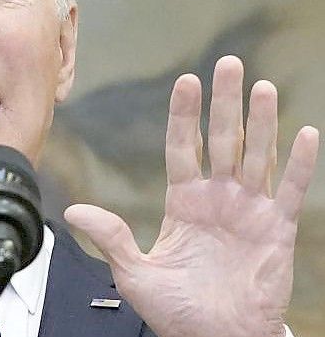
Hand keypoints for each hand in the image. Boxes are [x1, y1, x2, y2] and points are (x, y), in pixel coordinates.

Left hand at [64, 56, 319, 336]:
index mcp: (184, 201)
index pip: (183, 147)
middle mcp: (218, 197)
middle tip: (228, 64)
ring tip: (263, 87)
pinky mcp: (276, 229)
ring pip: (257, 155)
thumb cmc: (176, 310)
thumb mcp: (135, 272)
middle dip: (224, 103)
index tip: (185, 82)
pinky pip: (288, 191)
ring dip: (262, 122)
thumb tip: (73, 210)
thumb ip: (111, 237)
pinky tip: (303, 133)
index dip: (184, 115)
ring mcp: (249, 210)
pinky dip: (298, 164)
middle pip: (223, 140)